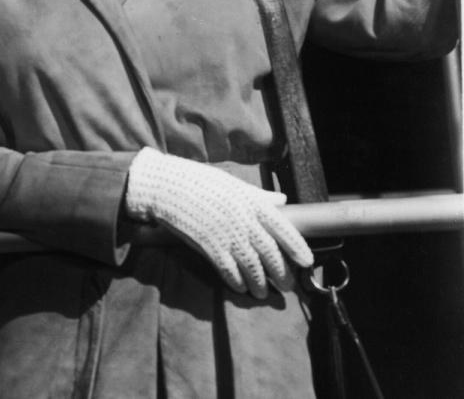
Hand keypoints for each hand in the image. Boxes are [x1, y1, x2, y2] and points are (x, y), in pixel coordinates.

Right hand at [124, 147, 313, 298]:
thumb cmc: (200, 181)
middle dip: (281, 273)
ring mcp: (226, 234)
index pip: (283, 228)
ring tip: (262, 293)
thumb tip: (281, 200)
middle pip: (270, 253)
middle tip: (286, 286)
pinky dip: (236, 280)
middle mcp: (244, 220)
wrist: (168, 186)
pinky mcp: (209, 245)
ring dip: (259, 282)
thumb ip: (259, 196)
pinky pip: (228, 269)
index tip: (307, 262)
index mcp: (252, 203)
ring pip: (251, 265)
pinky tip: (240, 287)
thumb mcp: (234, 184)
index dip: (297, 247)